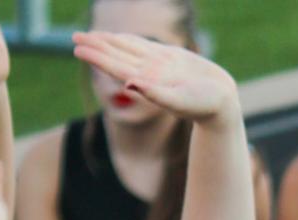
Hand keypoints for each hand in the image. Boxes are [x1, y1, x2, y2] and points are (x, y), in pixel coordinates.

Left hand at [72, 30, 236, 123]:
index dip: (96, 56)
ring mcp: (157, 66)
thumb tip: (128, 84)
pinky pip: (143, 47)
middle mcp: (148, 74)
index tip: (78, 48)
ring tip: (89, 36)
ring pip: (127, 50)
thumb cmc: (205, 106)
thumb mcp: (180, 101)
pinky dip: (128, 41)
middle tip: (74, 38)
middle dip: (96, 47)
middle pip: (116, 57)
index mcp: (146, 83)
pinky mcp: (169, 59)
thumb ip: (155, 94)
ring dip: (107, 43)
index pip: (115, 66)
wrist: (223, 104)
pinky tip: (118, 38)